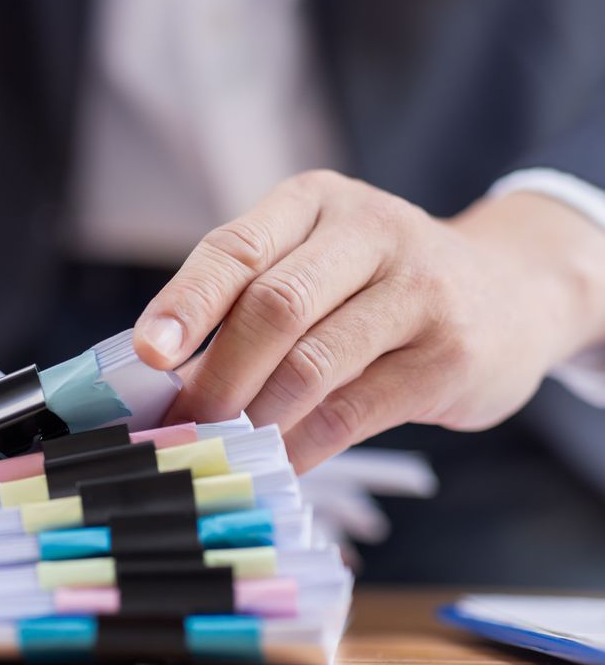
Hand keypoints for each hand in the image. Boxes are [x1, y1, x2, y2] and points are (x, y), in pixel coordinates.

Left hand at [134, 170, 604, 470]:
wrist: (516, 290)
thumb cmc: (381, 283)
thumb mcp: (317, 260)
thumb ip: (247, 299)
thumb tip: (163, 376)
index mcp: (316, 201)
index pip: (236, 249)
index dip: (185, 303)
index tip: (146, 353)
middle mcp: (371, 233)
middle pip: (273, 308)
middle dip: (217, 374)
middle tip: (184, 422)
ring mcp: (419, 293)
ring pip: (312, 364)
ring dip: (255, 417)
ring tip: (222, 445)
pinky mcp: (450, 356)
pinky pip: (353, 411)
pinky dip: (302, 445)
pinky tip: (276, 462)